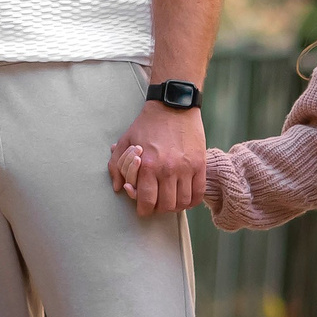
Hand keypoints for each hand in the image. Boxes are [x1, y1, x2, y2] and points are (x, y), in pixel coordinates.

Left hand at [108, 100, 205, 216]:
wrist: (173, 106)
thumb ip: (117, 166)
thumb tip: (118, 187)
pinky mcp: (199, 164)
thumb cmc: (147, 124)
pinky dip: (192, 201)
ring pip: (182, 202)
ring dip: (175, 207)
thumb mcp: (125, 141)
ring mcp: (186, 168)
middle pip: (165, 205)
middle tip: (156, 204)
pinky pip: (198, 193)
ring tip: (170, 200)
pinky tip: (184, 197)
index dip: (144, 210)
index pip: (147, 200)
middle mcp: (167, 169)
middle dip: (158, 209)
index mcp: (147, 165)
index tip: (143, 209)